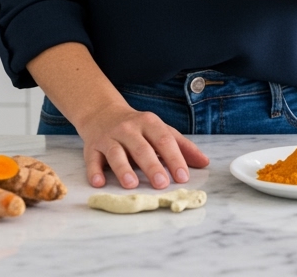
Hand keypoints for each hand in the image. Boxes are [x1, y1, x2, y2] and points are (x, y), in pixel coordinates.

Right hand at [77, 102, 209, 189]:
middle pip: (141, 147)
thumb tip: (205, 162)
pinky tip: (99, 182)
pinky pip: (92, 159)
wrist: (102, 113)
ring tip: (131, 184)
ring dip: (123, 169)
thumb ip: (182, 146)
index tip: (183, 177)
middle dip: (152, 166)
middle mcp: (129, 129)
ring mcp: (109, 137)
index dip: (174, 158)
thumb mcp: (161, 130)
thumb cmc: (138, 127)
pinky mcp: (92, 147)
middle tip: (161, 184)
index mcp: (149, 123)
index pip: (164, 140)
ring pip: (116, 153)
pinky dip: (94, 171)